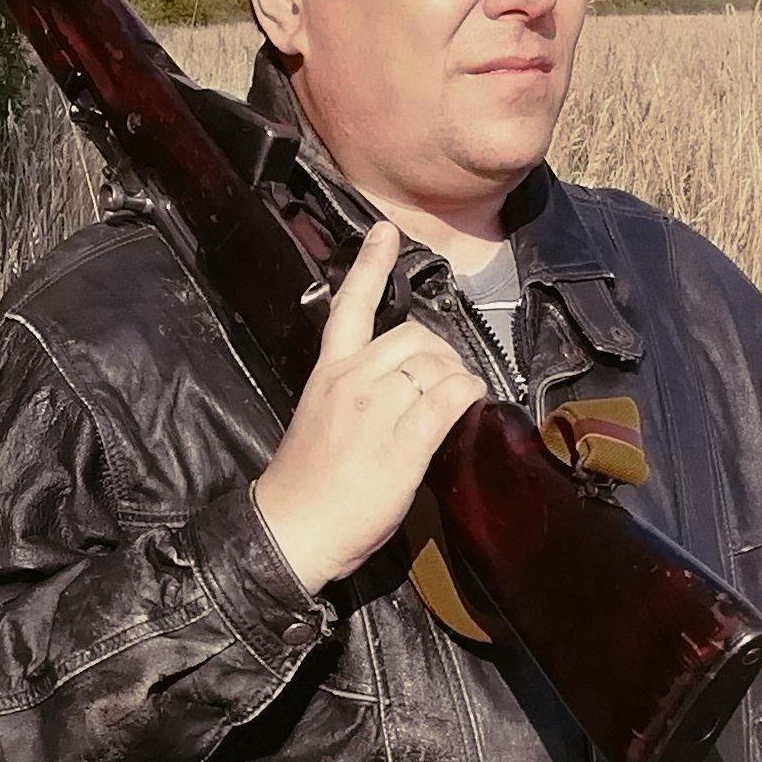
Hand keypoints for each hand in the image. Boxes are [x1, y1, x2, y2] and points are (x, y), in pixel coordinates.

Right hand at [251, 221, 489, 595]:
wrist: (293, 530)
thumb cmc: (307, 482)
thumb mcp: (322, 418)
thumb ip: (358, 392)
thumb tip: (406, 383)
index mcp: (328, 373)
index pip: (350, 307)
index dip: (369, 266)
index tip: (385, 231)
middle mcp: (352, 381)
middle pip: (413, 334)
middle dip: (440, 352)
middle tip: (444, 383)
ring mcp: (377, 410)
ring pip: (436, 362)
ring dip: (456, 377)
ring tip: (453, 403)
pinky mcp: (403, 443)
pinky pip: (450, 398)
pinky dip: (467, 396)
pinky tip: (468, 406)